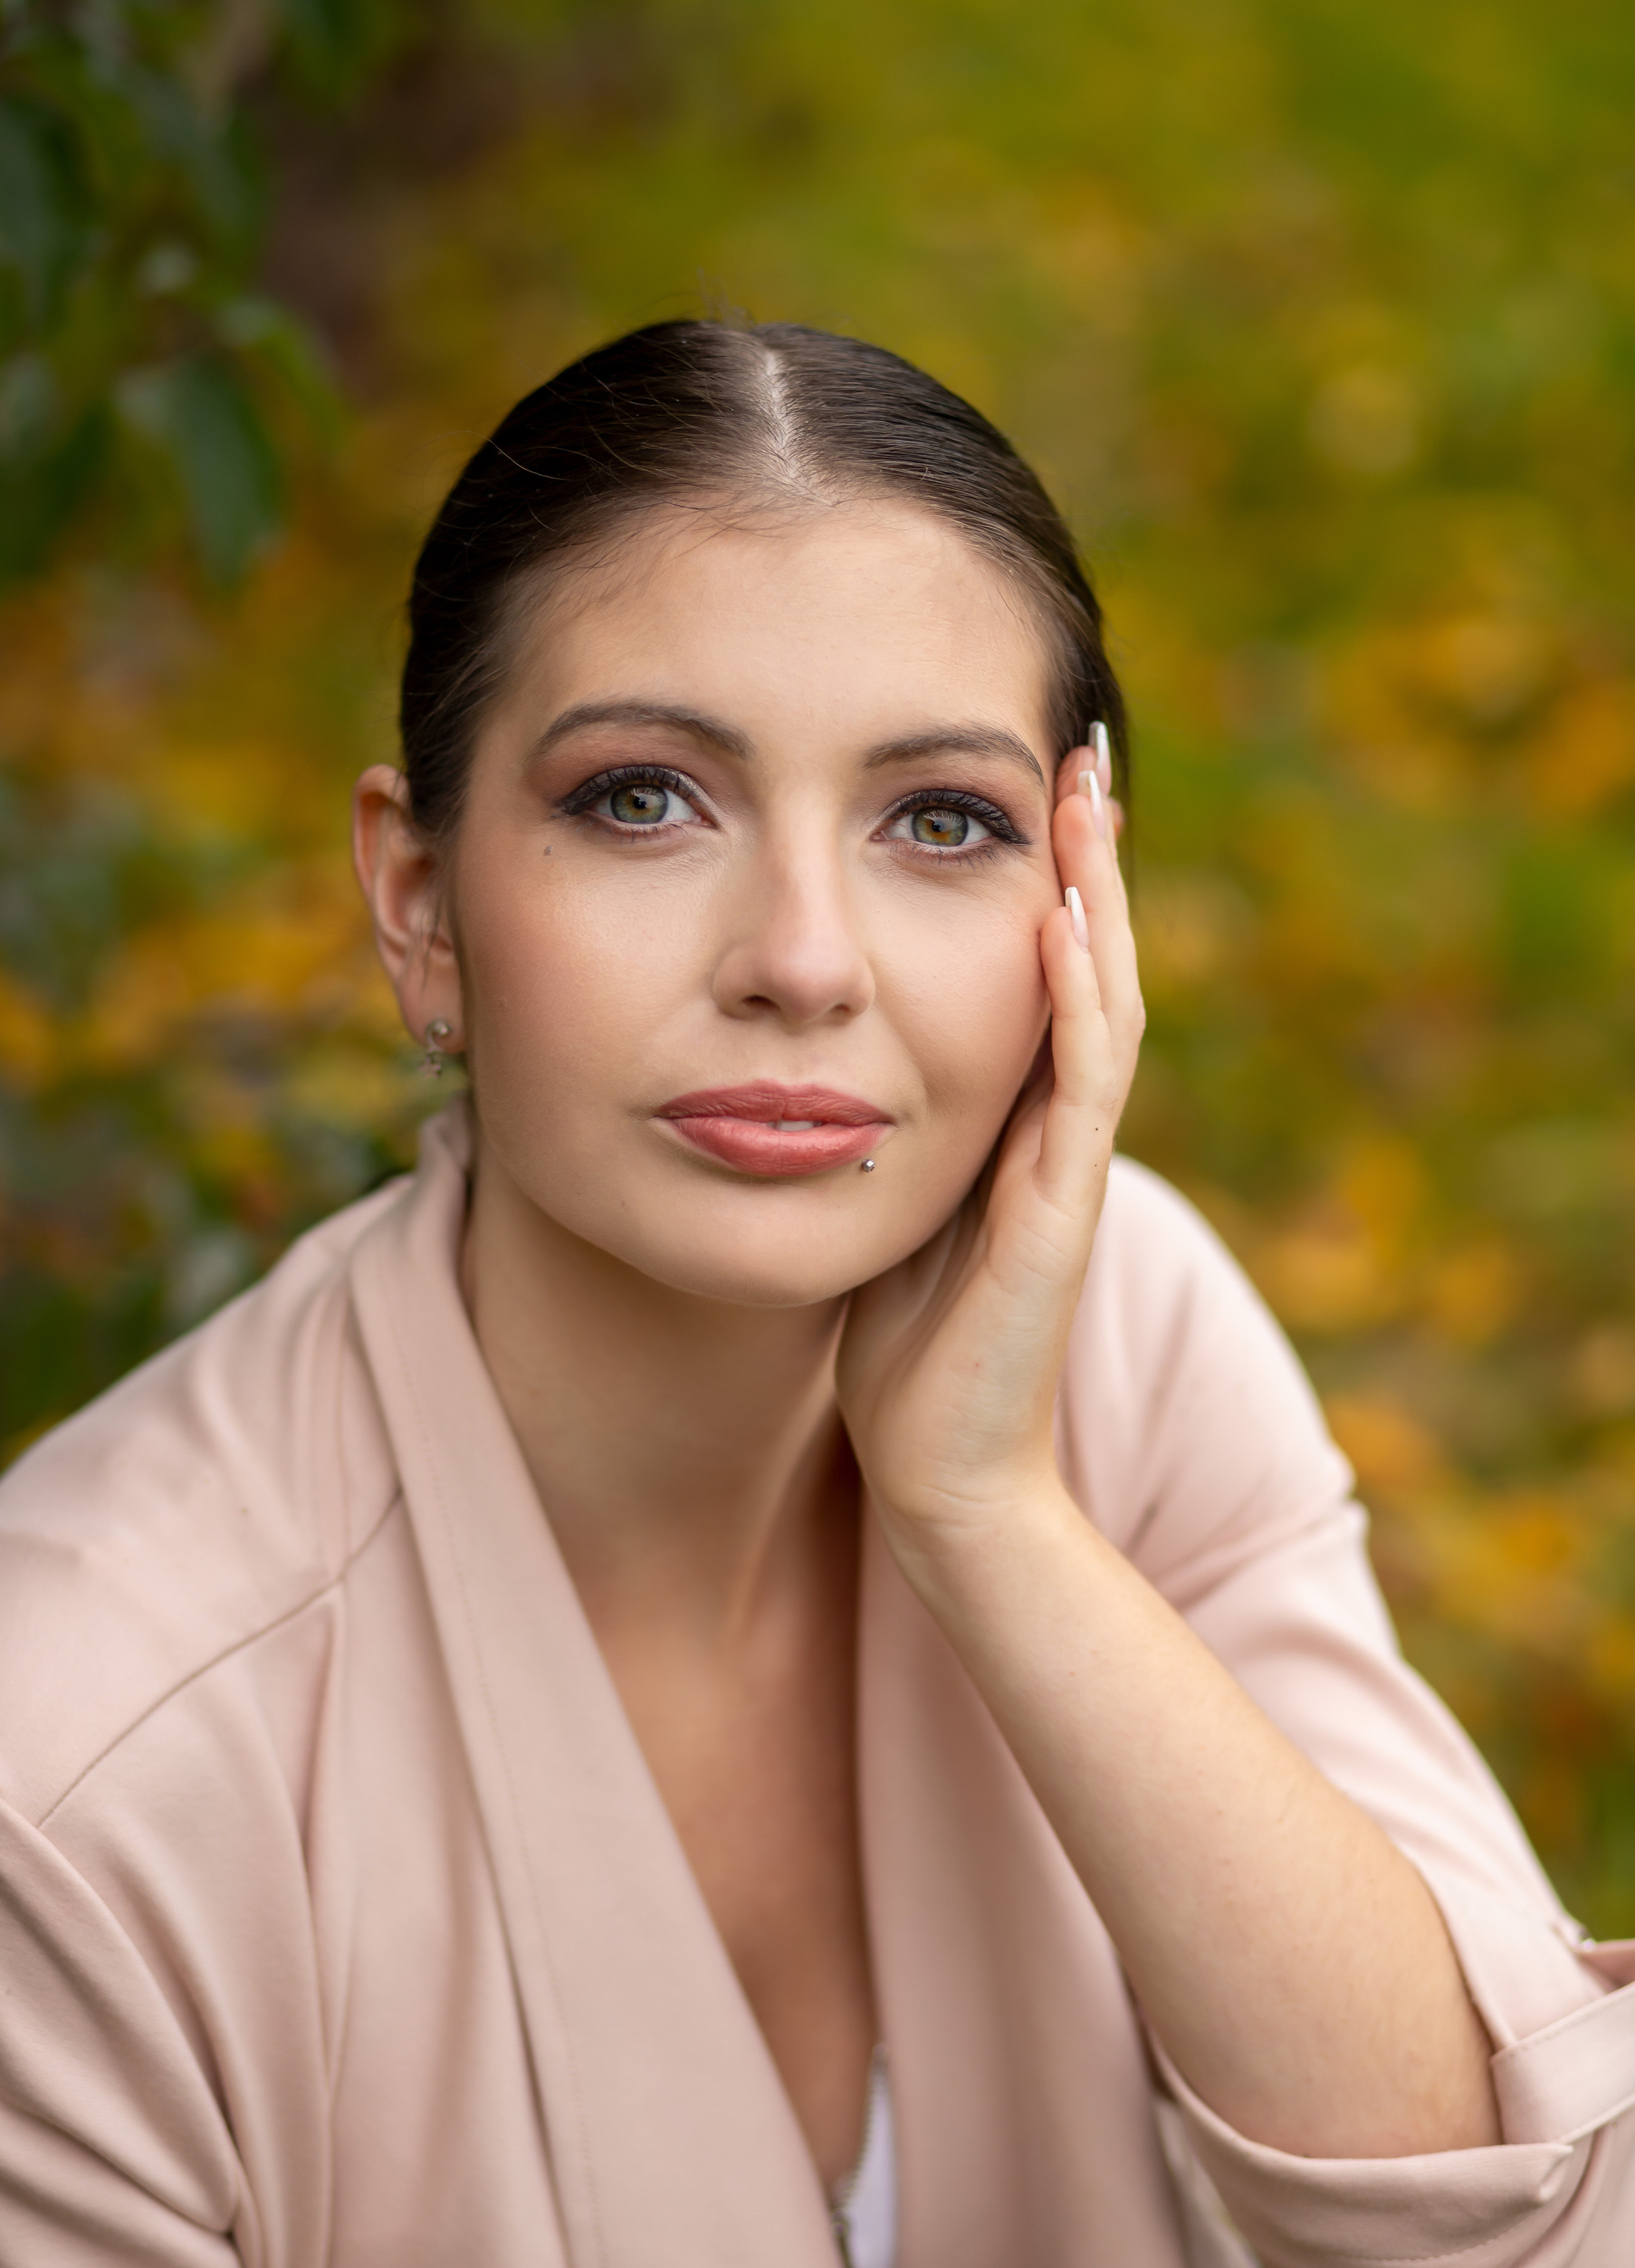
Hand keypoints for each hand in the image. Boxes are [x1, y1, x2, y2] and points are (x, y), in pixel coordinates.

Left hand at [837, 752, 1143, 1551]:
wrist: (947, 1479)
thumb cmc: (907, 1358)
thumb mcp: (885, 1210)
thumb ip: (884, 1135)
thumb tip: (824, 1064)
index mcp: (1014, 1128)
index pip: (1043, 979)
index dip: (1046, 882)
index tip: (1020, 784)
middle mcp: (1055, 1135)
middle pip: (1090, 966)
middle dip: (1086, 857)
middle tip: (1078, 746)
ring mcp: (1067, 1171)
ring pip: (1104, 1005)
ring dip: (1097, 897)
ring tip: (1085, 793)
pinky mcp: (1059, 1216)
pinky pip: (1080, 1087)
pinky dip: (1076, 1000)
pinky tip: (1061, 920)